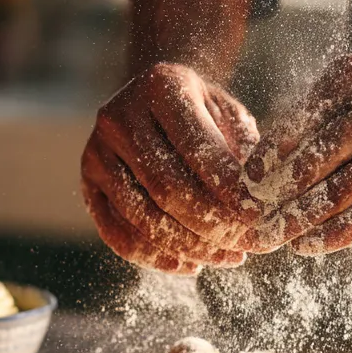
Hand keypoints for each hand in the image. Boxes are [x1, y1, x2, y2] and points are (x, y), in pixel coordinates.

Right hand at [82, 63, 270, 273]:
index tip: (257, 215)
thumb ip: (246, 149)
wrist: (154, 101)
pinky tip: (191, 265)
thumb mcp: (229, 113)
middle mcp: (119, 117)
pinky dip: (155, 258)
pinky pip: (117, 234)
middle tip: (245, 245)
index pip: (196, 146)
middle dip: (211, 223)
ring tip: (227, 259)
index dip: (227, 187)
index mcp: (160, 86)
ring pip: (142, 216)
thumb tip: (262, 197)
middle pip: (166, 186)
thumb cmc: (203, 111)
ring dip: (189, 246)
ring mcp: (96, 153)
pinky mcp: (88, 186)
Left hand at [244, 54, 351, 253]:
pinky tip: (308, 246)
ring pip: (336, 191)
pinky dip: (334, 234)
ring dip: (296, 220)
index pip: (296, 123)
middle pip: (312, 160)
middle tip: (246, 218)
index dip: (264, 160)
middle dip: (273, 195)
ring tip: (269, 238)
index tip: (242, 185)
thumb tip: (264, 157)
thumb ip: (325, 112)